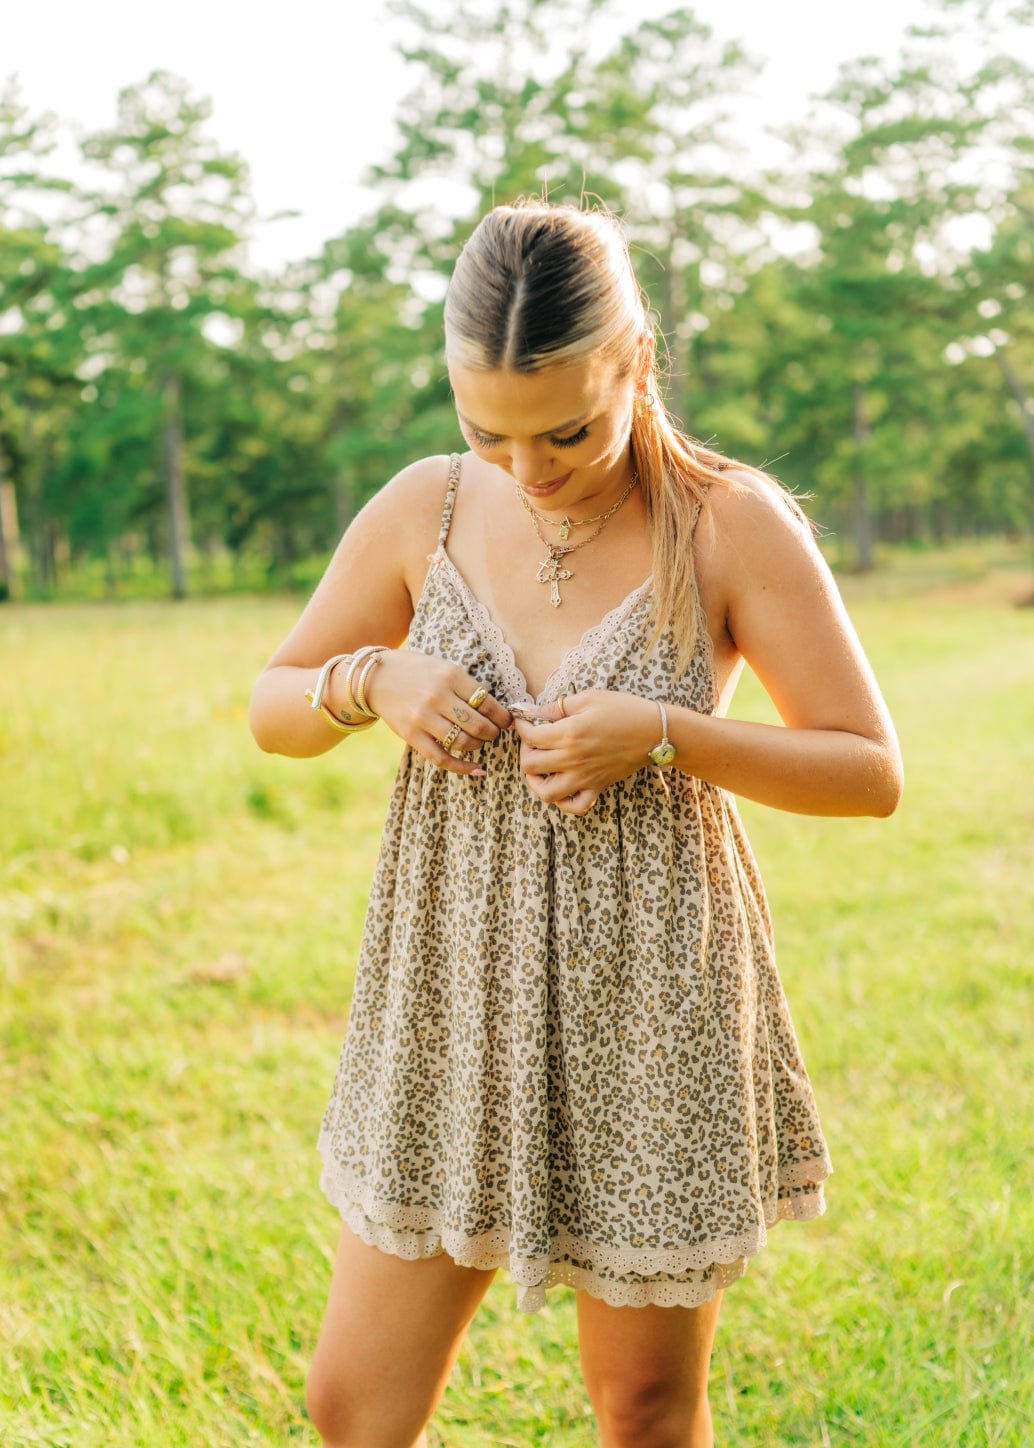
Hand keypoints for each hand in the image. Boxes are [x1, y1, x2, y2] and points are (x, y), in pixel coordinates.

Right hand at [353, 650, 511, 775]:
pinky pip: (442, 758)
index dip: (503, 716)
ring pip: (464, 742)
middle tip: (495, 732)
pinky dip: (463, 767)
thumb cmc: (417, 671)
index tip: (509, 722)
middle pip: (478, 724)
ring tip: (481, 742)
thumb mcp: (443, 667)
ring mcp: (423, 718)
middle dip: (493, 732)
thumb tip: (497, 709)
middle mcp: (437, 697)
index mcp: (450, 676)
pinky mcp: (412, 735)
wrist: (376, 678)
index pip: (487, 702)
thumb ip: (466, 686)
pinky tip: (477, 769)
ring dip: (479, 746)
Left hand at [512, 690, 656, 814]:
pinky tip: (562, 785)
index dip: (521, 726)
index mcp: (569, 734)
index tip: (524, 720)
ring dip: (536, 781)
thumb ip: (556, 707)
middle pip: (530, 765)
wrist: (655, 732)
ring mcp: (585, 777)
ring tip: (541, 767)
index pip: (530, 737)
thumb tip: (530, 711)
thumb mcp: (588, 698)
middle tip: (533, 741)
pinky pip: (574, 806)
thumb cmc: (624, 710)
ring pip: (545, 792)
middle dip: (524, 751)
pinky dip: (563, 802)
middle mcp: (573, 759)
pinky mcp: (597, 787)